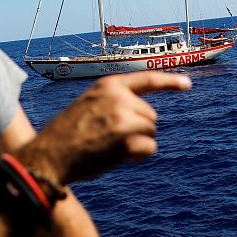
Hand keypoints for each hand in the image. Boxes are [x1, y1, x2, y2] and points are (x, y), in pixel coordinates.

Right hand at [16, 71, 190, 184]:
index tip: (187, 85)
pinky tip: (119, 157)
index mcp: (108, 85)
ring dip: (137, 142)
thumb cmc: (67, 135)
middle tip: (111, 138)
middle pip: (150, 115)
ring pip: (150, 131)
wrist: (48, 155)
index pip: (147, 79)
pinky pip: (148, 148)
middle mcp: (118, 98)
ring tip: (111, 147)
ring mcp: (123, 118)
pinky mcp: (126, 140)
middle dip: (138, 128)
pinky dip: (138, 155)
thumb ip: (114, 102)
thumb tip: (144, 116)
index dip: (169, 82)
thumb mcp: (89, 105)